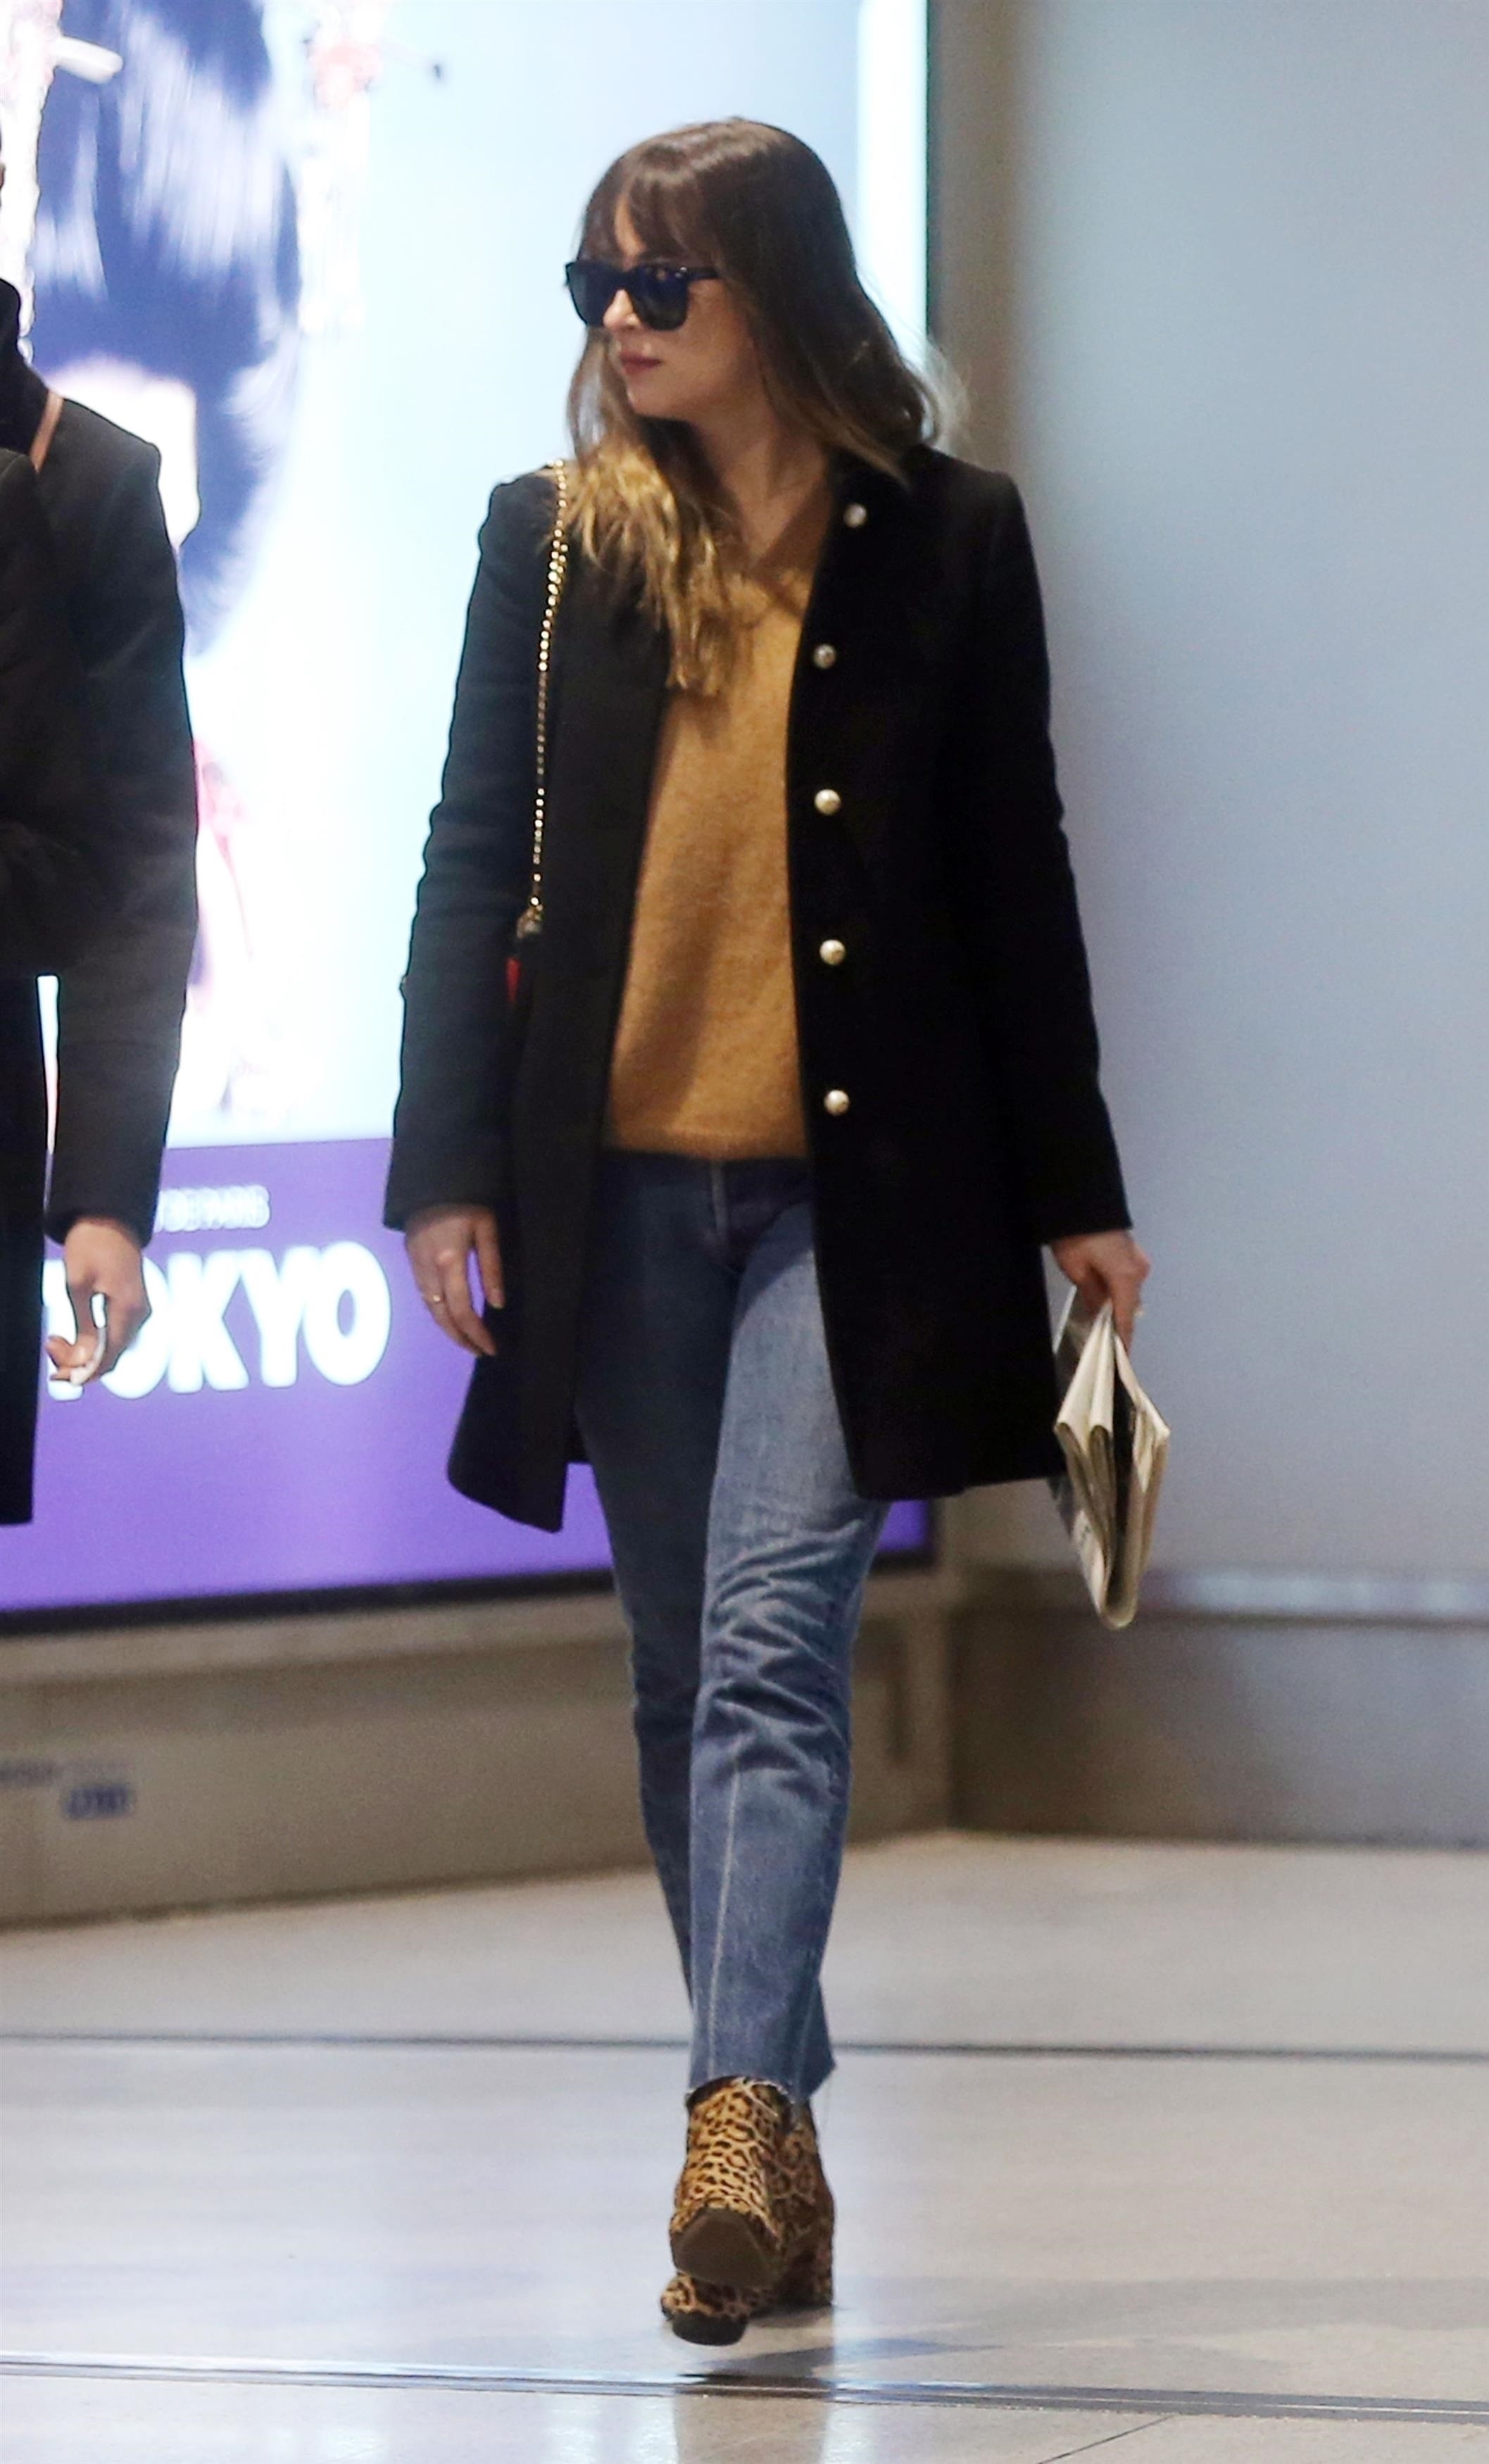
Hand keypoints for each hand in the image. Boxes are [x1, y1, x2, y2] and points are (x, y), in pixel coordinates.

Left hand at [46, 1217, 148, 1383]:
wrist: (108, 1217)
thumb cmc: (91, 1245)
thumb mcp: (77, 1286)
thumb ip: (83, 1327)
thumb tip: (84, 1362)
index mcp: (129, 1310)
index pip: (109, 1358)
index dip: (83, 1374)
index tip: (58, 1378)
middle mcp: (141, 1314)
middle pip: (112, 1356)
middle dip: (79, 1361)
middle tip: (50, 1346)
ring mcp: (140, 1310)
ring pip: (113, 1347)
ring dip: (84, 1351)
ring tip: (55, 1338)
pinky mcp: (134, 1305)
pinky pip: (116, 1334)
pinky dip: (94, 1340)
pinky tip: (73, 1333)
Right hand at [404, 1206, 502, 1356]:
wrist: (431, 1178)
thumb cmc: (466, 1200)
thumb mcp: (488, 1229)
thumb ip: (492, 1267)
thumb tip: (496, 1304)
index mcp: (449, 1261)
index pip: (462, 1310)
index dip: (476, 1333)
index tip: (491, 1347)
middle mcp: (427, 1268)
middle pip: (441, 1316)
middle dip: (460, 1338)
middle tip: (480, 1351)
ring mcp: (415, 1264)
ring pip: (429, 1308)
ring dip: (447, 1328)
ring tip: (467, 1339)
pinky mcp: (411, 1258)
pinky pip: (423, 1294)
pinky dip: (436, 1311)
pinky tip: (449, 1316)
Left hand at [1050, 1227, 1150, 1352]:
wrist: (1080, 1197)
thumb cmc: (1074, 1236)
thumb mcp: (1076, 1269)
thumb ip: (1090, 1295)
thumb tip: (1099, 1313)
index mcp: (1126, 1278)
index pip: (1125, 1318)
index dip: (1123, 1340)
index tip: (1121, 1360)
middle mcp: (1139, 1271)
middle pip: (1129, 1305)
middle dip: (1118, 1323)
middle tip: (1106, 1345)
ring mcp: (1138, 1260)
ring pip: (1128, 1293)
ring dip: (1117, 1306)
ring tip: (1103, 1325)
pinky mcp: (1132, 1252)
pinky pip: (1126, 1280)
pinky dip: (1117, 1292)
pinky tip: (1105, 1301)